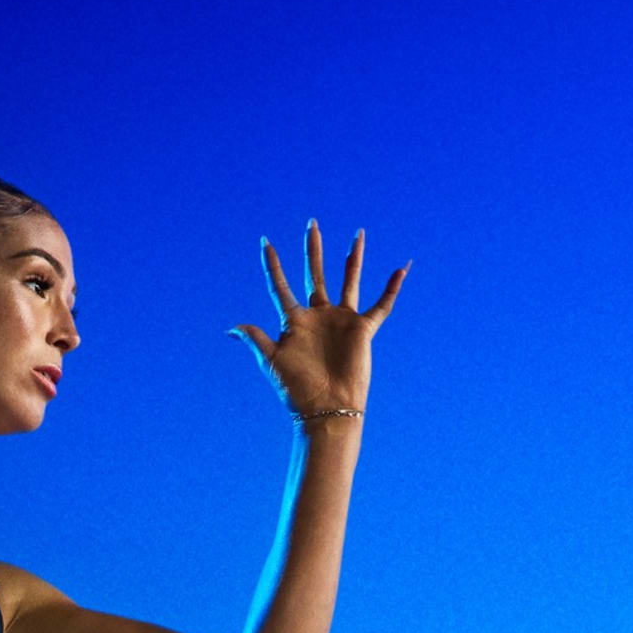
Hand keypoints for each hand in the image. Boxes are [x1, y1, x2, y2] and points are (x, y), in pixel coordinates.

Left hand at [230, 220, 404, 418]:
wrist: (327, 409)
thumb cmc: (297, 390)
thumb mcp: (272, 362)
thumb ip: (255, 340)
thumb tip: (230, 329)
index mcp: (294, 322)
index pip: (280, 287)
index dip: (272, 265)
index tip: (264, 242)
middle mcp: (318, 316)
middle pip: (315, 274)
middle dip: (312, 249)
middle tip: (311, 223)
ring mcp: (341, 321)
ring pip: (348, 280)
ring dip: (352, 258)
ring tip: (357, 234)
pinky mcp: (363, 329)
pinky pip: (382, 305)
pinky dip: (392, 288)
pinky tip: (402, 268)